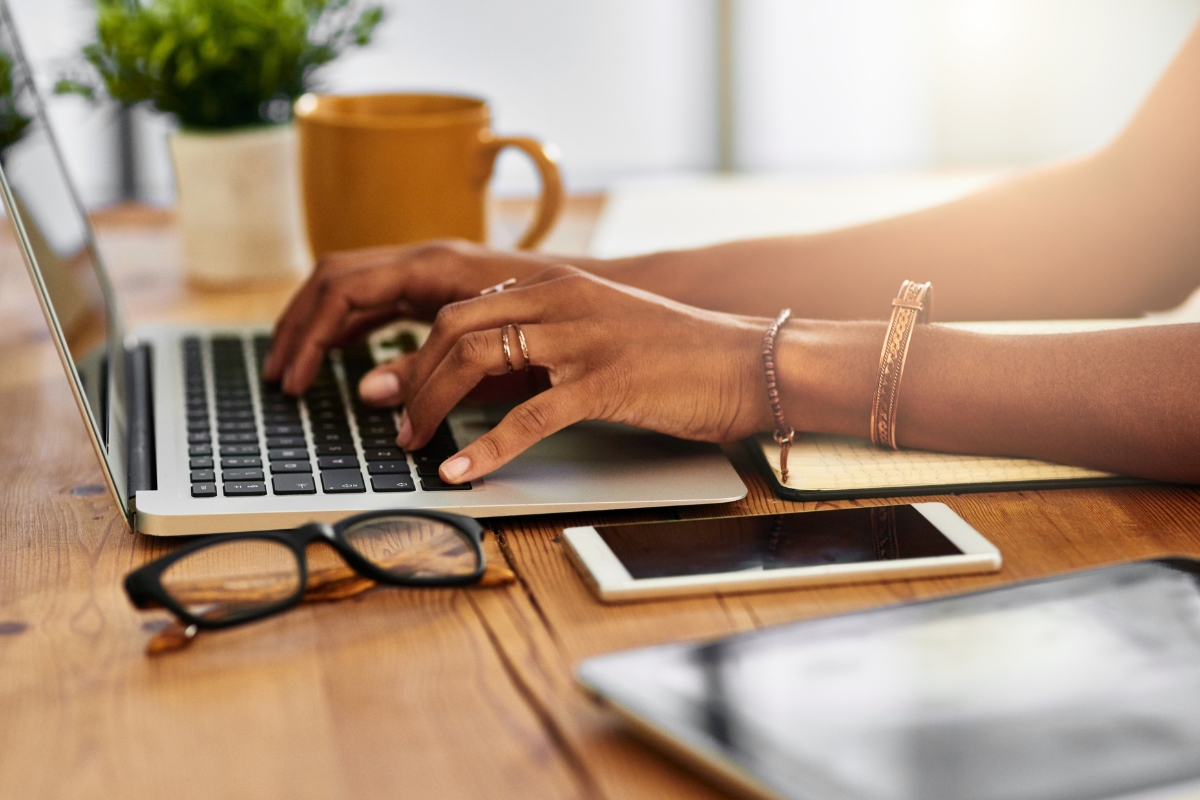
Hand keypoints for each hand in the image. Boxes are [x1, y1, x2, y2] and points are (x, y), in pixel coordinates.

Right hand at [263, 239, 562, 390]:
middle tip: (279, 376)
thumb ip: (430, 369)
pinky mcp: (439, 287)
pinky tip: (339, 355)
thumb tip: (368, 391)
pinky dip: (348, 324)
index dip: (309, 334)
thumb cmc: (560, 318)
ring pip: (351, 285)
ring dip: (317, 324)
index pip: (344, 288)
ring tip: (295, 370)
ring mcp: (430, 270)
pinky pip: (377, 297)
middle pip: (335, 279)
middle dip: (299, 326)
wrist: (602, 296)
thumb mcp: (494, 354)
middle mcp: (425, 259)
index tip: (293, 378)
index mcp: (433, 265)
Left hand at [363, 266, 773, 482]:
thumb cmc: (679, 354)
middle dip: (411, 376)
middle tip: (389, 416)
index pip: (462, 308)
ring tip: (413, 442)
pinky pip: (527, 417)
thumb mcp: (602, 330)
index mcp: (556, 285)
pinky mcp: (604, 382)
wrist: (748, 361)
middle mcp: (561, 301)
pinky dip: (485, 448)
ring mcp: (581, 339)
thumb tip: (494, 373)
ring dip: (432, 406)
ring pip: (478, 361)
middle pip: (455, 329)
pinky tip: (462, 472)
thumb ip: (548, 340)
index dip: (416, 350)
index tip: (390, 383)